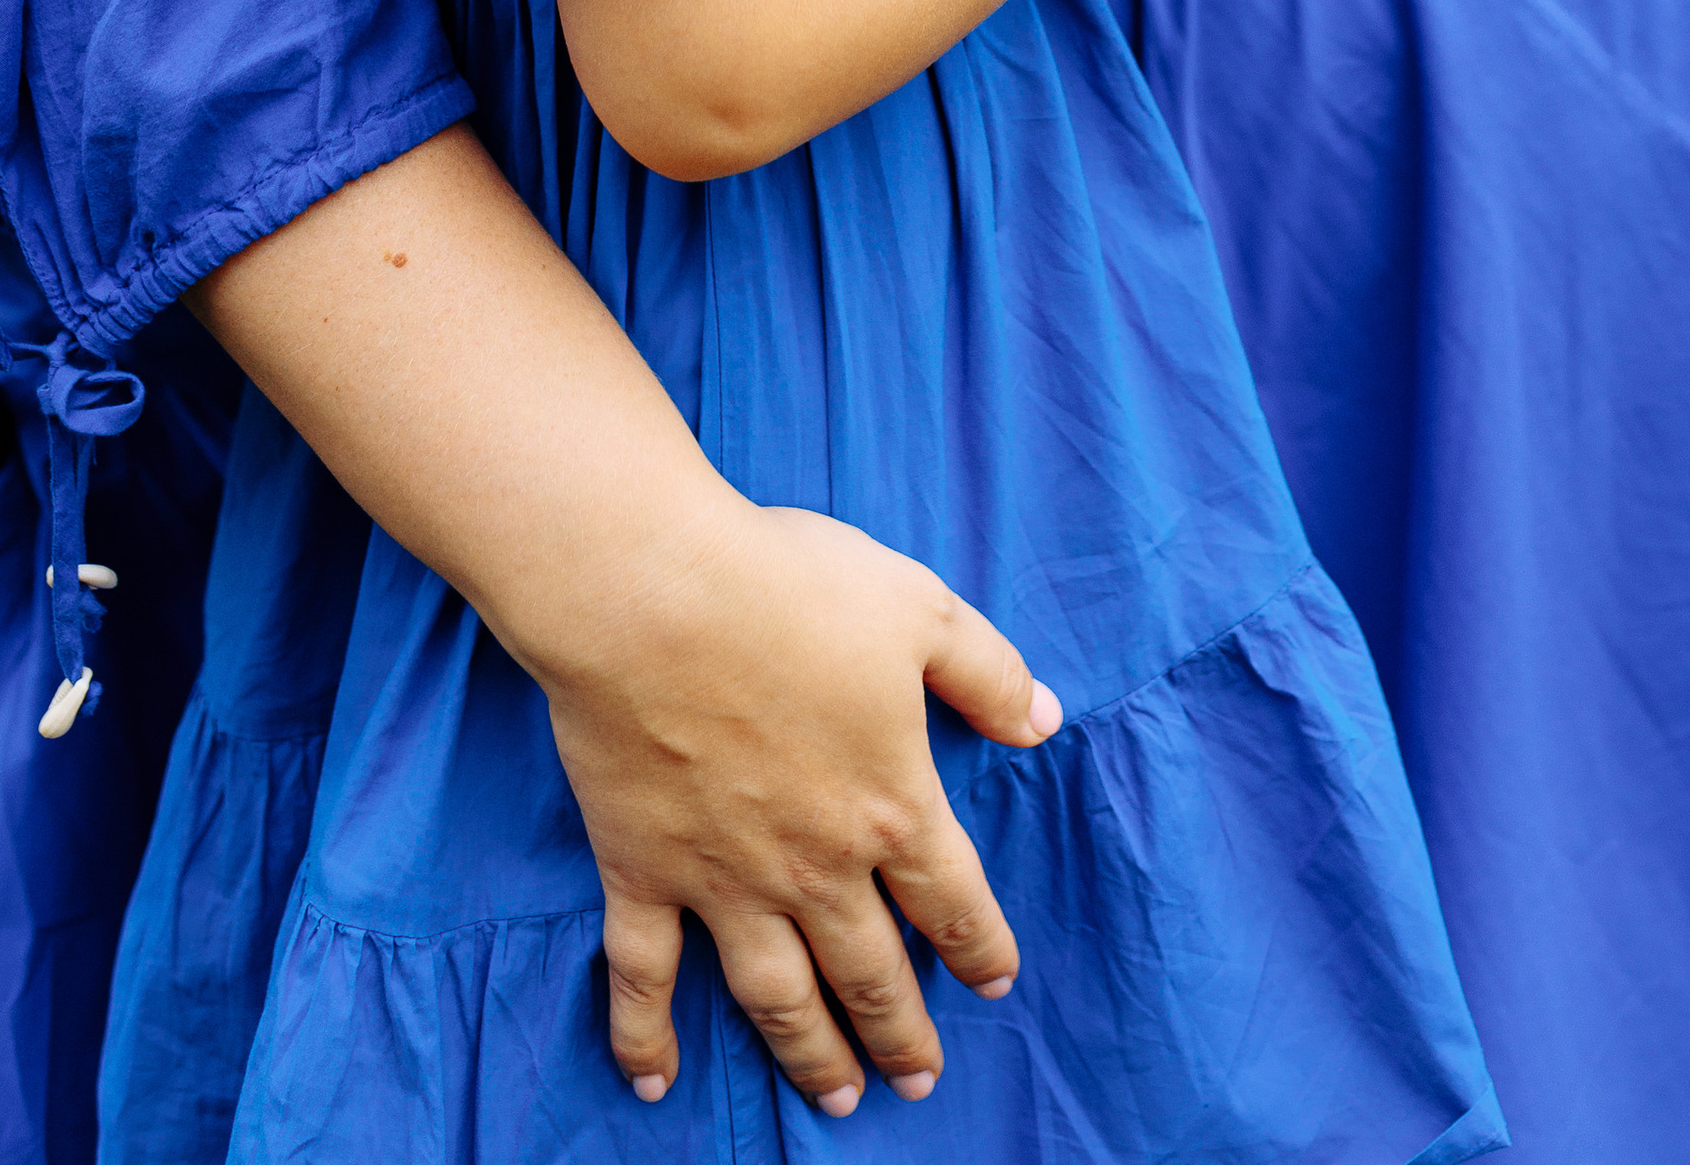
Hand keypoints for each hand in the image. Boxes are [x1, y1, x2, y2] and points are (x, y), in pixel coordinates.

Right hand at [544, 499, 1059, 1115]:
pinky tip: (653, 1080)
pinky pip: (644, 974)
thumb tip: (1045, 722)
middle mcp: (815, 864)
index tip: (995, 984)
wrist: (654, 596)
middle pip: (871, 971)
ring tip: (841, 1100)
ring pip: (779, 995)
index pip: (951, 899)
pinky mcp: (644, 871)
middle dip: (902, 1031)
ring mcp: (725, 879)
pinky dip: (644, 1034)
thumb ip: (988, 673)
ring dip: (812, 1056)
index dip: (979, 947)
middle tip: (920, 1082)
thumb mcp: (920, 609)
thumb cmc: (790, 590)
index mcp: (889, 803)